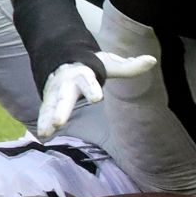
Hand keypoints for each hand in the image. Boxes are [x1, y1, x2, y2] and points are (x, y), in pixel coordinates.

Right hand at [36, 52, 155, 139]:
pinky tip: (43, 136)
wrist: (65, 60)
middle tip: (59, 122)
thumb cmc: (92, 65)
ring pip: (50, 105)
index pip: (88, 79)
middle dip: (61, 109)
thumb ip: (129, 66)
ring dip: (47, 119)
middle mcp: (66, 82)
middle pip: (64, 95)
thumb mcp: (110, 64)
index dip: (92, 88)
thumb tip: (152, 60)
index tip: (97, 98)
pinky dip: (43, 123)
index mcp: (83, 72)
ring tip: (46, 132)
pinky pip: (45, 112)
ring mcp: (55, 92)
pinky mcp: (49, 101)